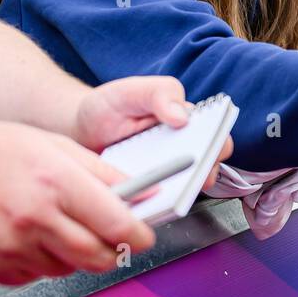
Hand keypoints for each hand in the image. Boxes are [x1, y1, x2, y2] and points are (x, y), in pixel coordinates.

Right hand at [0, 121, 155, 284]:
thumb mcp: (51, 145)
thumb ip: (100, 173)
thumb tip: (142, 193)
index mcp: (55, 182)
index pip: (117, 225)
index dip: (139, 235)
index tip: (145, 235)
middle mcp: (34, 219)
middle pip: (98, 258)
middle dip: (113, 252)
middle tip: (111, 239)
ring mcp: (10, 249)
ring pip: (66, 269)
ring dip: (72, 255)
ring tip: (51, 223)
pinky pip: (33, 276)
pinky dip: (39, 262)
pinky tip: (21, 233)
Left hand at [73, 76, 231, 193]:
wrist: (79, 129)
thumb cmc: (110, 106)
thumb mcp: (132, 90)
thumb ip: (160, 94)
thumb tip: (183, 116)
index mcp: (188, 124)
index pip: (218, 138)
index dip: (218, 148)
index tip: (205, 153)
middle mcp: (183, 151)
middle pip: (208, 169)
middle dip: (203, 176)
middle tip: (189, 179)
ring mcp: (165, 174)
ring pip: (185, 191)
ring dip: (178, 194)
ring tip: (164, 193)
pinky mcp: (146, 193)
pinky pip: (157, 204)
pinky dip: (153, 206)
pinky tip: (140, 201)